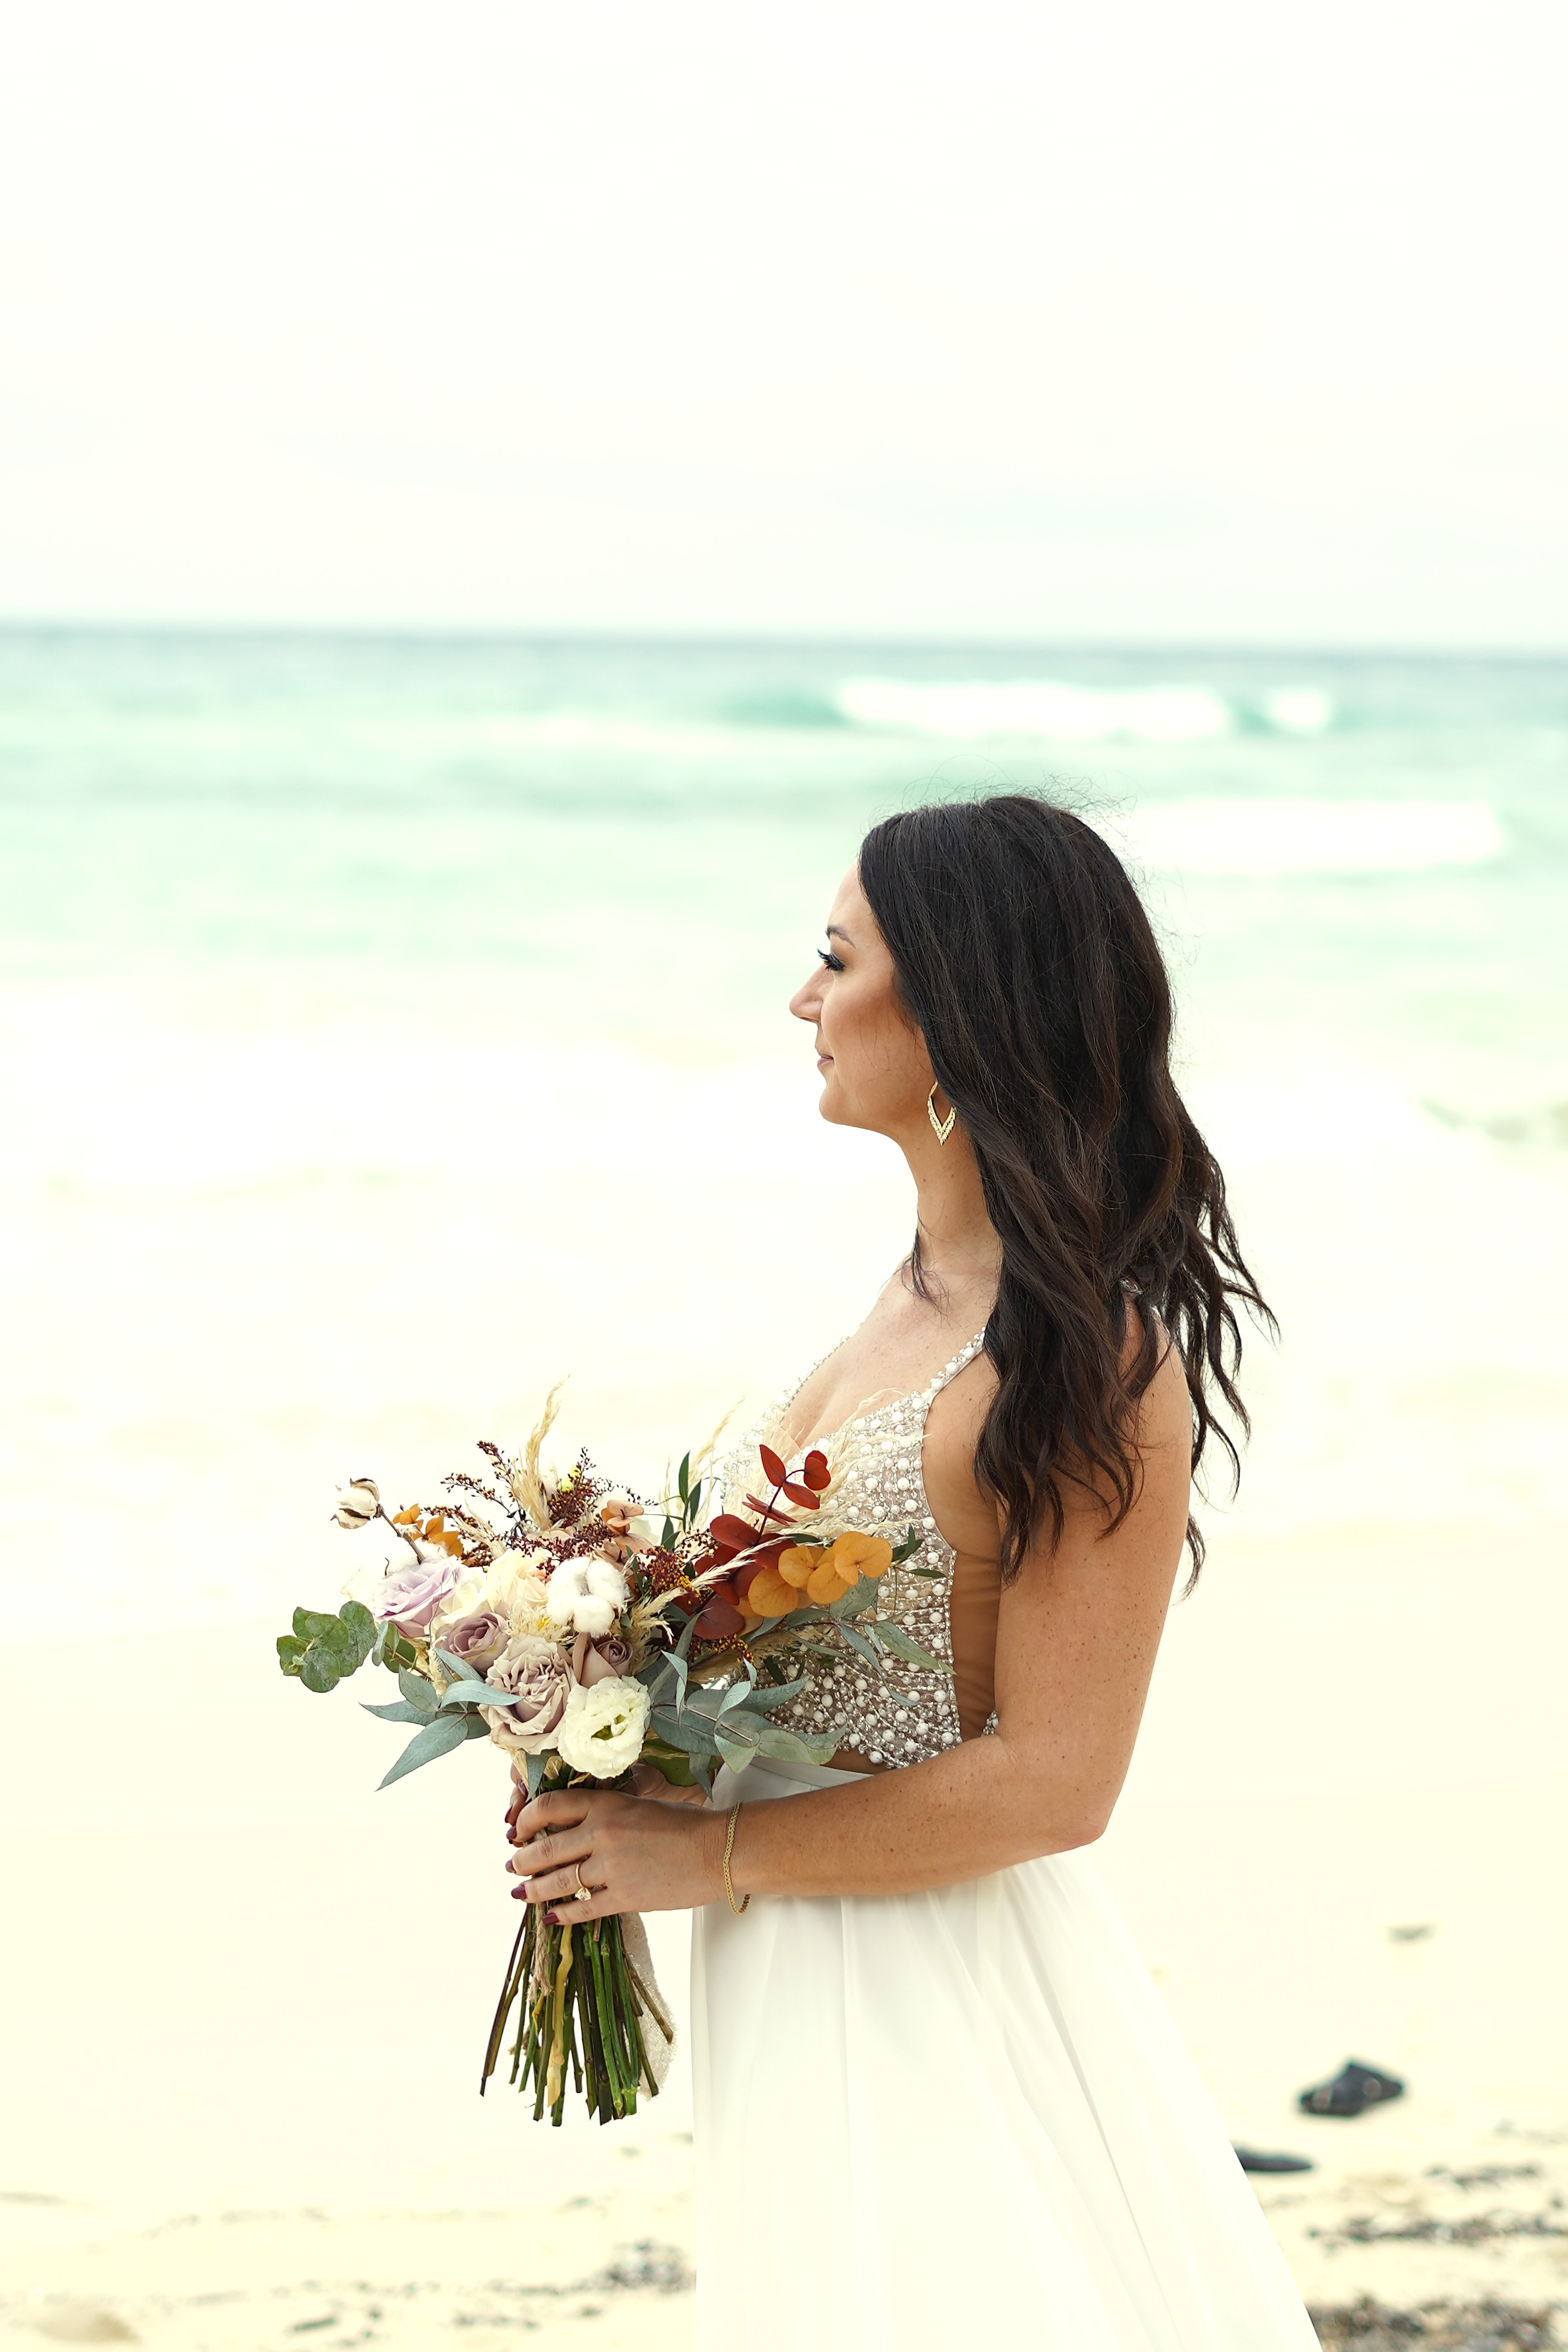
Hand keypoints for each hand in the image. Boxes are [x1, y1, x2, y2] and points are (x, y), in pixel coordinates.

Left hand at [505, 1775, 725, 1920]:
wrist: (718, 1851)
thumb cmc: (684, 1825)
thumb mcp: (638, 1805)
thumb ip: (604, 1814)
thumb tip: (573, 1829)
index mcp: (605, 1804)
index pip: (549, 1806)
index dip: (526, 1820)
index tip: (519, 1830)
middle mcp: (602, 1833)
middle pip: (545, 1848)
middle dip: (523, 1860)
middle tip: (515, 1866)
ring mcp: (611, 1867)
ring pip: (558, 1881)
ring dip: (534, 1889)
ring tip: (522, 1892)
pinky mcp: (624, 1897)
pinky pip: (583, 1908)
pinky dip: (562, 1914)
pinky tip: (551, 1917)